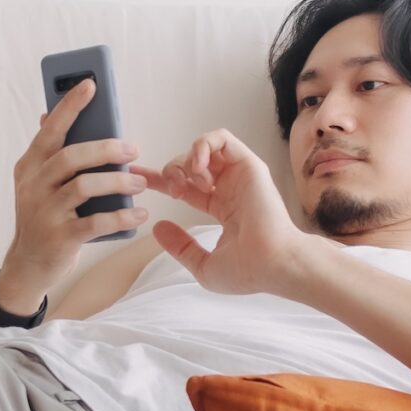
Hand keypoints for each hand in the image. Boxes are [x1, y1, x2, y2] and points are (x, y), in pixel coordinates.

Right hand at [4, 75, 151, 279]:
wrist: (28, 264)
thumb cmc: (42, 216)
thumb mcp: (38, 182)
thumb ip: (49, 152)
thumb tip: (51, 113)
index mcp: (30, 166)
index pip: (50, 130)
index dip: (70, 106)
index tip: (90, 84)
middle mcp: (33, 186)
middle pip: (70, 157)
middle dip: (105, 149)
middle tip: (132, 148)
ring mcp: (44, 213)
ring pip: (83, 188)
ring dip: (117, 181)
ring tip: (139, 182)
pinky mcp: (60, 238)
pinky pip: (95, 223)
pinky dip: (120, 216)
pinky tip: (138, 213)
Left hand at [137, 129, 312, 296]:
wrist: (273, 265)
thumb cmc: (248, 271)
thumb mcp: (204, 265)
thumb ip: (180, 247)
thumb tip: (157, 228)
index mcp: (223, 209)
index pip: (186, 187)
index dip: (160, 180)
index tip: (138, 179)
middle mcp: (231, 189)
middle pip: (190, 165)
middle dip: (172, 172)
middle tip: (172, 190)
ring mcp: (240, 176)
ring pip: (205, 148)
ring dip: (186, 158)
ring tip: (186, 179)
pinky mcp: (249, 165)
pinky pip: (222, 139)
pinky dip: (203, 146)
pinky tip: (197, 167)